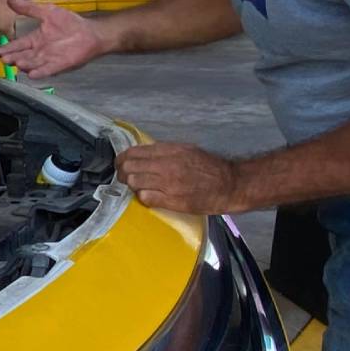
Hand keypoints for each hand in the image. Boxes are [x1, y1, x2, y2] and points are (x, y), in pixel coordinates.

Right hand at [0, 0, 111, 76]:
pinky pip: (48, 70)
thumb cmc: (70, 23)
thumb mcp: (47, 12)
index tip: (0, 50)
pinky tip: (32, 74)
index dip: (10, 47)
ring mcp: (49, 59)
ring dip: (25, 64)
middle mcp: (41, 51)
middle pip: (24, 56)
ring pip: (34, 63)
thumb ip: (29, 8)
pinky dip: (40, 72)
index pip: (20, 44)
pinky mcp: (60, 64)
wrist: (90, 33)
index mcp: (36, 39)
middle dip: (14, 58)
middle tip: (5, 59)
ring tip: (17, 63)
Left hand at [115, 143, 243, 213]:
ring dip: (131, 185)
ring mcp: (169, 183)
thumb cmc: (209, 167)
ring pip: (134, 182)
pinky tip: (147, 196)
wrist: (229, 184)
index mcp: (170, 150)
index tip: (120, 163)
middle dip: (122, 173)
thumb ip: (164, 151)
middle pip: (130, 167)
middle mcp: (167, 165)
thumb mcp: (186, 150)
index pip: (134, 152)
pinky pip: (146, 198)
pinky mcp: (173, 200)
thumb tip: (143, 153)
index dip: (122, 159)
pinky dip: (142, 197)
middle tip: (123, 177)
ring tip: (136, 187)